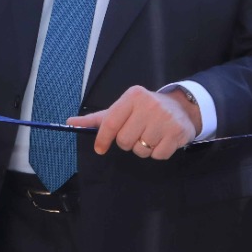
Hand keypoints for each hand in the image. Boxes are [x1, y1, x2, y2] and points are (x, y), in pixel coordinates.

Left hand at [68, 86, 199, 159]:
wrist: (181, 107)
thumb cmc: (144, 110)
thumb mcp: (122, 109)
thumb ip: (97, 119)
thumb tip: (70, 123)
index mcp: (132, 96)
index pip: (110, 122)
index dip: (103, 138)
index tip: (100, 148)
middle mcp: (149, 105)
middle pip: (124, 140)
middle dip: (128, 142)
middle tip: (137, 133)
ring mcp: (165, 118)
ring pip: (140, 150)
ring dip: (143, 148)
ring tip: (151, 135)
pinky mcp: (177, 132)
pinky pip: (157, 155)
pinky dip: (158, 152)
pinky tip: (162, 140)